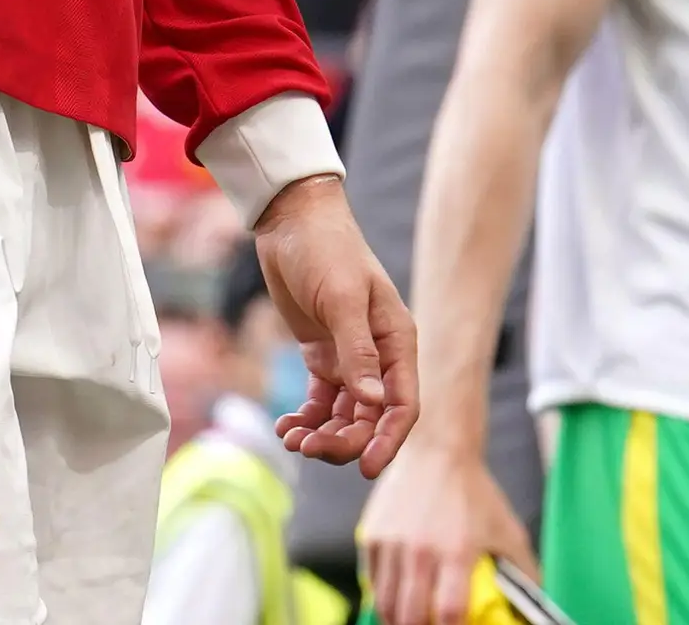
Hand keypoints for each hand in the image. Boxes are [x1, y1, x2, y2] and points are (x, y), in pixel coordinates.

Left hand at [251, 173, 417, 469]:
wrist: (290, 219)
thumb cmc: (324, 249)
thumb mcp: (341, 297)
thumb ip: (356, 350)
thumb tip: (373, 402)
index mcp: (397, 342)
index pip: (403, 405)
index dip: (388, 441)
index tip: (366, 469)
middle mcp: (379, 355)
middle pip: (370, 417)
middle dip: (343, 440)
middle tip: (306, 448)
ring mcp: (350, 357)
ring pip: (344, 414)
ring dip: (322, 433)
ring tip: (291, 439)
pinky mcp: (322, 354)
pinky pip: (321, 400)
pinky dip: (307, 417)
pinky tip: (286, 425)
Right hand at [355, 434, 532, 624]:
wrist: (436, 452)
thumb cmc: (475, 495)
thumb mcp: (509, 532)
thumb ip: (525, 574)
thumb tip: (535, 609)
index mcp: (456, 550)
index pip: (449, 611)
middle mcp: (420, 548)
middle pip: (410, 615)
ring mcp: (392, 542)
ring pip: (385, 603)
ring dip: (398, 622)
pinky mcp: (373, 535)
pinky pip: (373, 582)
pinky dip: (383, 599)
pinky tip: (397, 604)